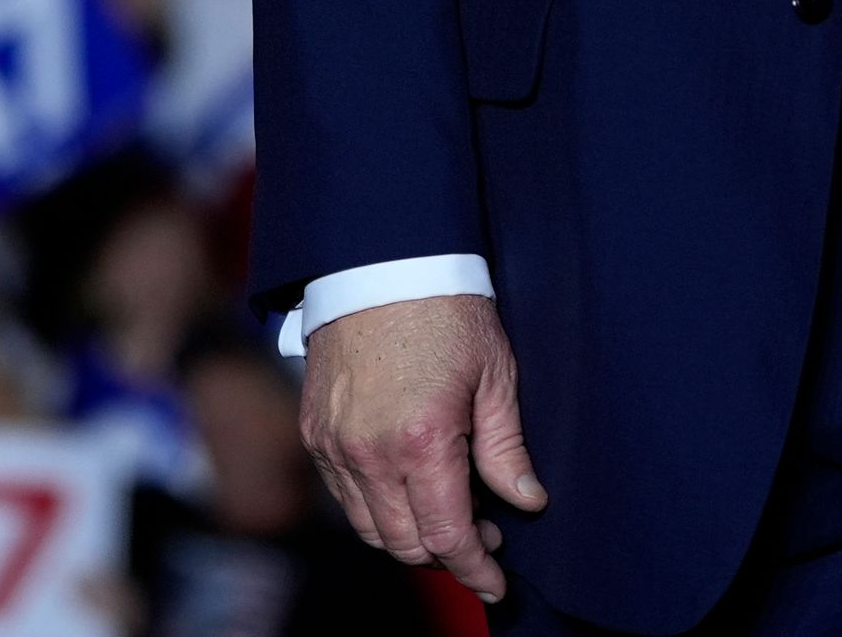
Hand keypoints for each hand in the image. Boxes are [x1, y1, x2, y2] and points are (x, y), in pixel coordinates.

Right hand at [300, 294, 545, 602]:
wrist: (382, 261)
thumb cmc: (447, 310)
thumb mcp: (495, 375)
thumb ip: (506, 448)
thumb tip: (527, 500)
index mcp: (423, 441)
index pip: (447, 537)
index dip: (475, 568)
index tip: (495, 581)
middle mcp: (371, 453)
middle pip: (406, 544)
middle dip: (447, 554)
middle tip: (483, 532)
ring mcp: (335, 445)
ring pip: (370, 529)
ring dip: (410, 536)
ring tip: (447, 507)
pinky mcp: (315, 433)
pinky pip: (344, 497)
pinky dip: (376, 508)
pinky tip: (407, 485)